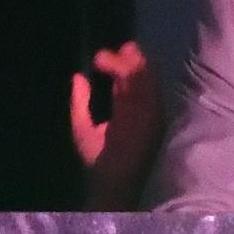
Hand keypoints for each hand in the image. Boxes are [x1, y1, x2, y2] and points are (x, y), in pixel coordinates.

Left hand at [70, 41, 161, 208]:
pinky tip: (134, 71)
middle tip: (120, 50)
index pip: (124, 81)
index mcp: (124, 109)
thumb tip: (78, 76)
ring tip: (126, 54)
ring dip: (137, 67)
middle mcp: (138, 108)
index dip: (116, 65)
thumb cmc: (98, 159)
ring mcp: (148, 113)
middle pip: (138, 77)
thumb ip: (80, 103)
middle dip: (130, 61)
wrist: (109, 182)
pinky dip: (146, 82)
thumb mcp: (83, 127)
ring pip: (146, 82)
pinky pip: (152, 96)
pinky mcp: (155, 120)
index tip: (100, 57)